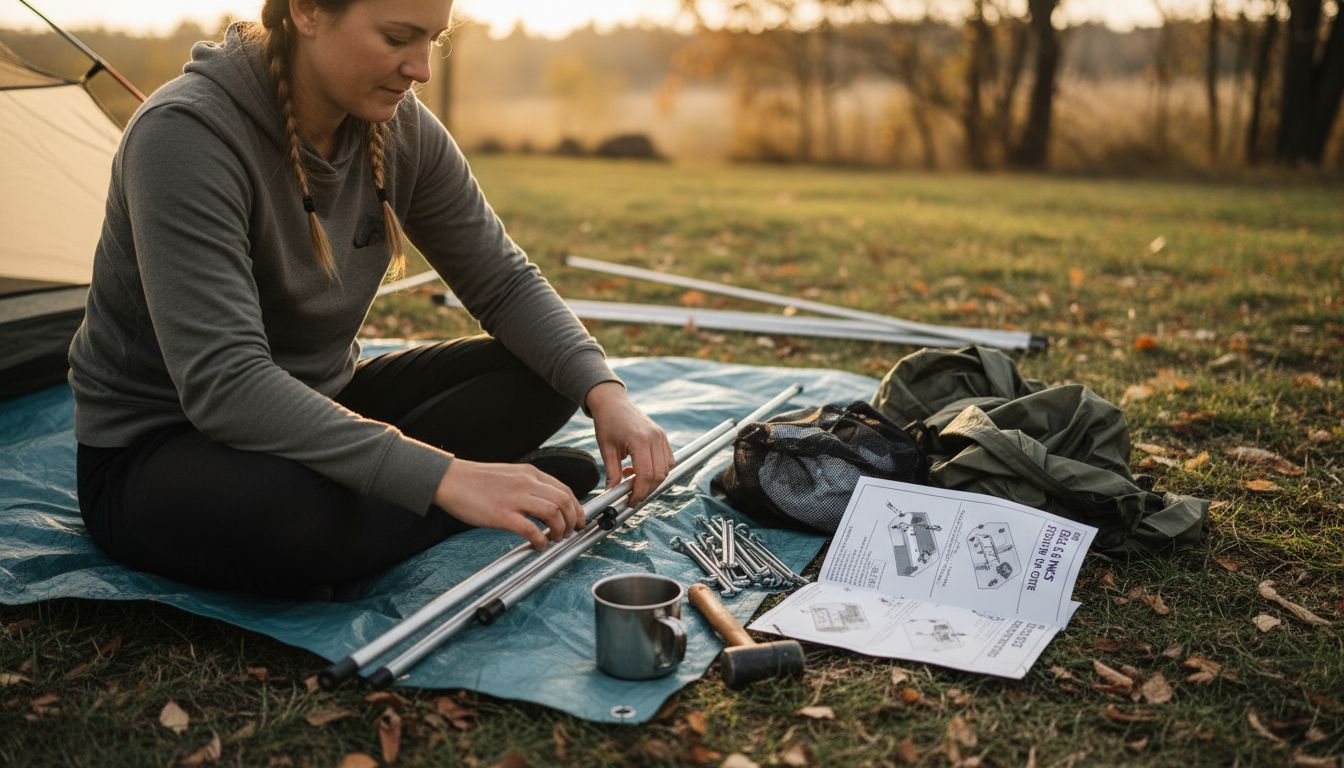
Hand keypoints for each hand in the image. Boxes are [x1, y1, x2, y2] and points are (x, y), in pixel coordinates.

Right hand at [432, 459, 584, 550]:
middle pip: (564, 501)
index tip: (578, 520)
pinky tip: (538, 545)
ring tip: (555, 539)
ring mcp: (515, 498)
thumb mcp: (510, 475)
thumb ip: (528, 486)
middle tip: (570, 533)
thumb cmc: (476, 480)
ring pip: (553, 513)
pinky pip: (531, 529)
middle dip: (573, 520)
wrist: (450, 479)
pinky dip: (540, 540)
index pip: (565, 490)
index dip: (577, 508)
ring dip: (560, 530)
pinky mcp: (502, 514)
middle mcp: (527, 483)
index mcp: (530, 473)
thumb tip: (544, 504)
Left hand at [586, 381, 673, 505]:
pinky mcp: (663, 437)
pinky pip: (668, 460)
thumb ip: (612, 473)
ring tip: (632, 478)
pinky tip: (640, 469)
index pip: (646, 475)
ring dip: (652, 480)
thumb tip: (612, 494)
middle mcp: (655, 438)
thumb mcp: (606, 449)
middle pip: (659, 475)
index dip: (639, 492)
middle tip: (632, 495)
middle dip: (646, 489)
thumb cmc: (607, 422)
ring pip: (665, 469)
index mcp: (640, 440)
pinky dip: (658, 470)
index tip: (631, 501)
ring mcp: (661, 437)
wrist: (613, 403)